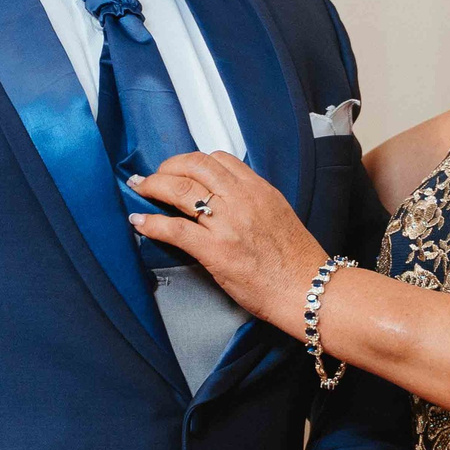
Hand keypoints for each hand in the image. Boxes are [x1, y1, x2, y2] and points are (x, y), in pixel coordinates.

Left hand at [129, 152, 325, 334]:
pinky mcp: (216, 250)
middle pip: (195, 166)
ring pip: (180, 189)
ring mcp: (227, 224)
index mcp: (259, 190)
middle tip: (155, 176)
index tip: (182, 168)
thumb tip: (228, 200)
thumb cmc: (298, 261)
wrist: (309, 289)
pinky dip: (151, 223)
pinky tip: (140, 223)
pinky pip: (174, 229)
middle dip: (168, 167)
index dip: (193, 160)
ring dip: (154, 186)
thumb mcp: (280, 216)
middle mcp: (242, 200)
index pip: (220, 159)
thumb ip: (254, 203)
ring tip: (141, 188)